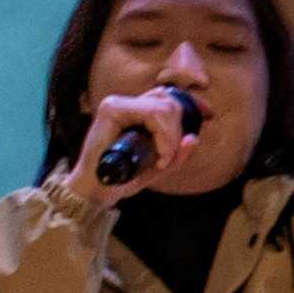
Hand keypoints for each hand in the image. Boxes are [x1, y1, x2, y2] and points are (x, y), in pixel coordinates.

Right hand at [62, 85, 191, 196]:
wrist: (96, 192)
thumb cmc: (122, 179)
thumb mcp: (157, 166)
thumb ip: (177, 153)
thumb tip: (193, 138)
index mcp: (133, 111)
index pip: (167, 100)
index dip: (186, 113)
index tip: (197, 131)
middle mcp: (124, 103)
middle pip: (168, 102)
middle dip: (177, 132)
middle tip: (168, 159)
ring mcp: (116, 104)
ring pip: (163, 107)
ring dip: (171, 136)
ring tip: (163, 159)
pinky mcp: (112, 110)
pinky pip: (152, 113)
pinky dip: (163, 136)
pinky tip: (159, 156)